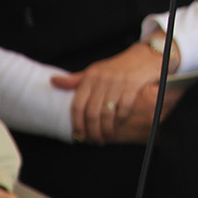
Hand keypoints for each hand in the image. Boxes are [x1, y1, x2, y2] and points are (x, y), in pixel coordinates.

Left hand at [52, 41, 178, 143]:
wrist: (145, 55)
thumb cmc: (118, 67)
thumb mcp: (95, 71)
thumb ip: (75, 80)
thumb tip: (53, 81)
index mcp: (90, 76)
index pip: (77, 105)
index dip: (77, 124)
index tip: (79, 136)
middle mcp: (102, 78)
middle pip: (92, 113)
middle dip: (93, 131)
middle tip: (96, 141)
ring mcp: (118, 81)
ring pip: (107, 113)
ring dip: (106, 129)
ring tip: (107, 138)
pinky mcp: (133, 84)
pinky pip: (124, 107)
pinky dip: (121, 120)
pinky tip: (120, 125)